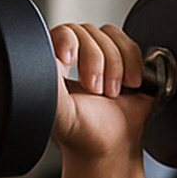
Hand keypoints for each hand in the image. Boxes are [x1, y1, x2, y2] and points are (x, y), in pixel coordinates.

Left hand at [47, 22, 150, 163]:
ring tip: (113, 93)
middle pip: (87, 32)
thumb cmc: (82, 132)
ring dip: (117, 65)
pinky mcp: (124, 58)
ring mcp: (101, 54)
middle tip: (98, 90)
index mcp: (53, 64)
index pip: (59, 32)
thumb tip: (43, 58)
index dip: (68, 40)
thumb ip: (47, 85)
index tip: (70, 61)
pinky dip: (133, 62)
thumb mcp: (59, 111)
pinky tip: (130, 84)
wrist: (112, 146)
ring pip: (109, 36)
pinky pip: (130, 43)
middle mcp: (76, 55)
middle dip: (98, 61)